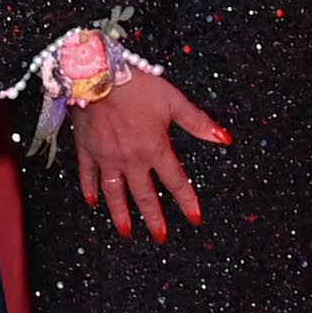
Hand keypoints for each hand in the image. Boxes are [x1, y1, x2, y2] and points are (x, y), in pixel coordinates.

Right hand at [70, 70, 231, 239]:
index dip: (187, 201)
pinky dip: (90, 190)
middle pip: (145, 195)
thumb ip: (198, 122)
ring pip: (115, 193)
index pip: (176, 182)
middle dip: (154, 218)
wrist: (97, 75)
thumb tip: (225, 139)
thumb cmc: (137, 85)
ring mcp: (107, 157)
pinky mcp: (86, 150)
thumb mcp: (173, 100)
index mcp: (155, 148)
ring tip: (126, 232)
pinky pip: (88, 176)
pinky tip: (92, 202)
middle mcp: (131, 159)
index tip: (195, 219)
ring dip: (121, 214)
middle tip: (160, 237)